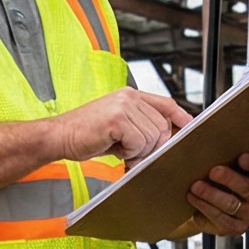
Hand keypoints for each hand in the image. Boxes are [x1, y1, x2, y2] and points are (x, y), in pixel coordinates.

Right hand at [55, 89, 190, 163]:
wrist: (59, 136)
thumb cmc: (85, 134)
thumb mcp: (116, 125)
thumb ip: (138, 125)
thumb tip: (163, 138)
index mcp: (129, 95)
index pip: (164, 103)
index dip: (179, 115)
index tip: (188, 124)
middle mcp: (128, 97)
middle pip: (162, 126)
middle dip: (150, 146)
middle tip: (129, 152)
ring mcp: (123, 106)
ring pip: (152, 137)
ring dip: (137, 151)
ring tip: (118, 149)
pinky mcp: (117, 118)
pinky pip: (139, 142)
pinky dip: (128, 152)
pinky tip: (113, 148)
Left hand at [185, 153, 248, 235]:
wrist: (215, 204)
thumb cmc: (224, 179)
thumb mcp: (230, 163)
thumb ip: (228, 152)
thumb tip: (207, 133)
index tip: (241, 157)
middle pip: (248, 189)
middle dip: (229, 179)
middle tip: (213, 171)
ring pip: (231, 204)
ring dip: (211, 194)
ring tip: (196, 185)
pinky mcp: (236, 228)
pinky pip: (220, 218)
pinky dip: (204, 207)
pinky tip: (194, 197)